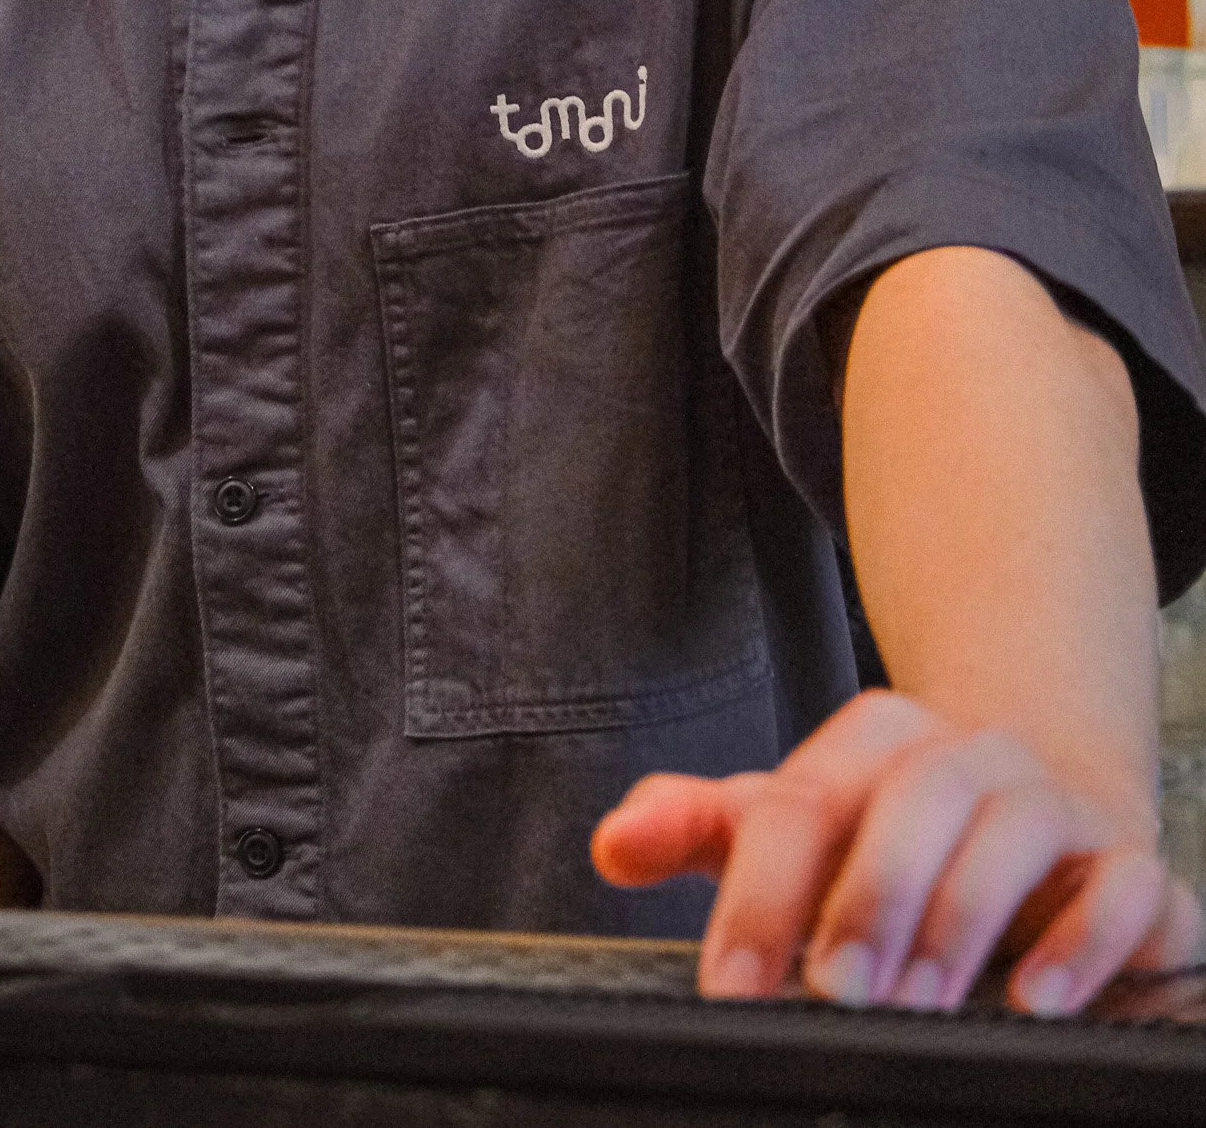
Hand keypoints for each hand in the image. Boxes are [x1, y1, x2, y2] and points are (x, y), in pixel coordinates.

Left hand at [591, 690, 1201, 1014]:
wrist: (1047, 798)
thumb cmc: (898, 831)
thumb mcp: (797, 824)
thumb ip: (704, 829)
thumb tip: (614, 843)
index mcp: (875, 740)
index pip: (804, 801)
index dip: (759, 894)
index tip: (728, 984)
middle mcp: (967, 753)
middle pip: (913, 799)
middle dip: (868, 898)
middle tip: (831, 994)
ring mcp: (1054, 801)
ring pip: (1012, 829)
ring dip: (961, 920)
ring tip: (920, 1003)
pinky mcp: (1130, 861)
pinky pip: (1125, 886)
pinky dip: (1085, 941)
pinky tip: (1038, 998)